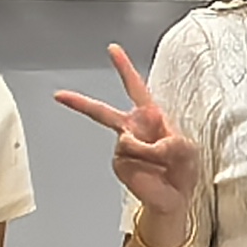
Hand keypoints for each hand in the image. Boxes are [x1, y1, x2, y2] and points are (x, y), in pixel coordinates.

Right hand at [52, 45, 204, 226]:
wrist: (175, 198)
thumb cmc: (183, 170)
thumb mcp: (187, 148)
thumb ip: (169, 141)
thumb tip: (141, 142)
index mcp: (150, 118)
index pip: (136, 88)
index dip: (124, 68)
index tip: (112, 49)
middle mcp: (132, 129)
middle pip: (103, 113)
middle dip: (81, 103)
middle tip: (60, 95)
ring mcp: (123, 147)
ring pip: (130, 139)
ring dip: (152, 151)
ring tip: (163, 162)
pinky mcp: (119, 164)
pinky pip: (130, 154)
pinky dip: (146, 161)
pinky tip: (152, 170)